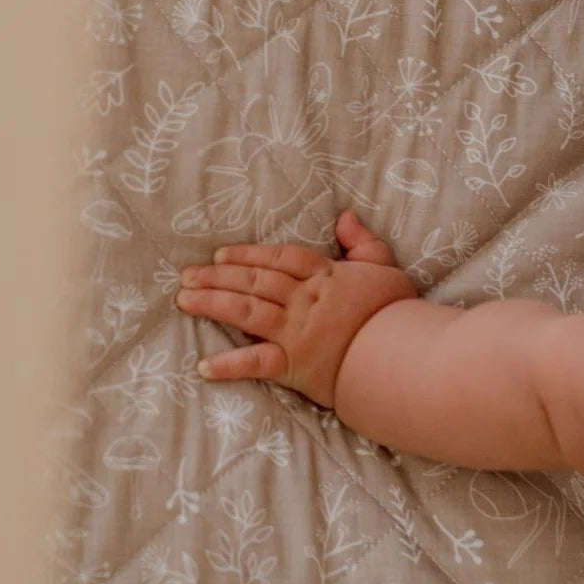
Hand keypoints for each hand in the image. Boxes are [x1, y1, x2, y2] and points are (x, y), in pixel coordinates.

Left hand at [176, 211, 415, 407]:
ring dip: (212, 305)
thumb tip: (344, 215)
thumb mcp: (384, 265)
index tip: (221, 255)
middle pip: (255, 282)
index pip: (279, 259)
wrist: (399, 352)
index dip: (248, 255)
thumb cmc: (394, 311)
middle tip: (186, 274)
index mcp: (324, 276)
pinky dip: (229, 366)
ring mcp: (295, 332)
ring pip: (246, 312)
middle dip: (217, 277)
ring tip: (184, 300)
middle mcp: (303, 300)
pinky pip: (256, 363)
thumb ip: (363, 241)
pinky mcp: (294, 365)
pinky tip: (203, 367)